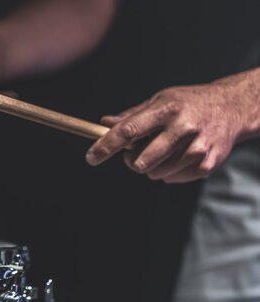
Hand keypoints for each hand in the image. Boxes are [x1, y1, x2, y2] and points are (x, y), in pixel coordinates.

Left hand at [85, 75, 257, 182]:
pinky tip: (180, 155)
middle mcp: (183, 127)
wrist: (232, 108)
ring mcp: (197, 147)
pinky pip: (171, 179)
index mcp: (166, 109)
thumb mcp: (160, 100)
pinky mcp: (207, 164)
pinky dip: (169, 172)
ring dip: (152, 167)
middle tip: (137, 152)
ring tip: (165, 150)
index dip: (106, 145)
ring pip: (155, 174)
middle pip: (140, 161)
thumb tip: (104, 124)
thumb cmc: (188, 103)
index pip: (129, 130)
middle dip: (131, 161)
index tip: (91, 157)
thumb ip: (131, 116)